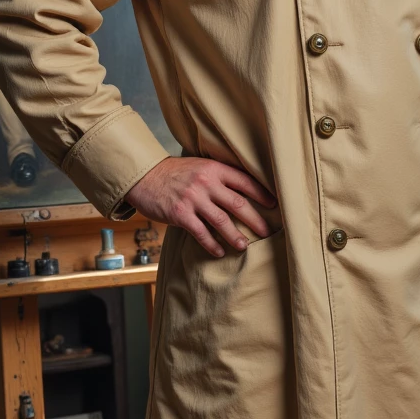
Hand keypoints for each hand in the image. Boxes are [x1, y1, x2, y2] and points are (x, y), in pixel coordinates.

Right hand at [125, 157, 277, 257]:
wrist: (144, 176)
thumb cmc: (175, 173)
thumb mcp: (200, 166)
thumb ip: (219, 176)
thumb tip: (244, 190)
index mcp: (214, 169)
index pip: (245, 182)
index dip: (262, 194)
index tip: (275, 204)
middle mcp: (206, 183)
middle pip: (238, 204)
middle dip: (256, 220)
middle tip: (268, 231)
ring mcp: (193, 199)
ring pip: (222, 221)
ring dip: (235, 236)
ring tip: (245, 246)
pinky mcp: (181, 214)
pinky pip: (201, 233)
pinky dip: (211, 245)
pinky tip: (219, 252)